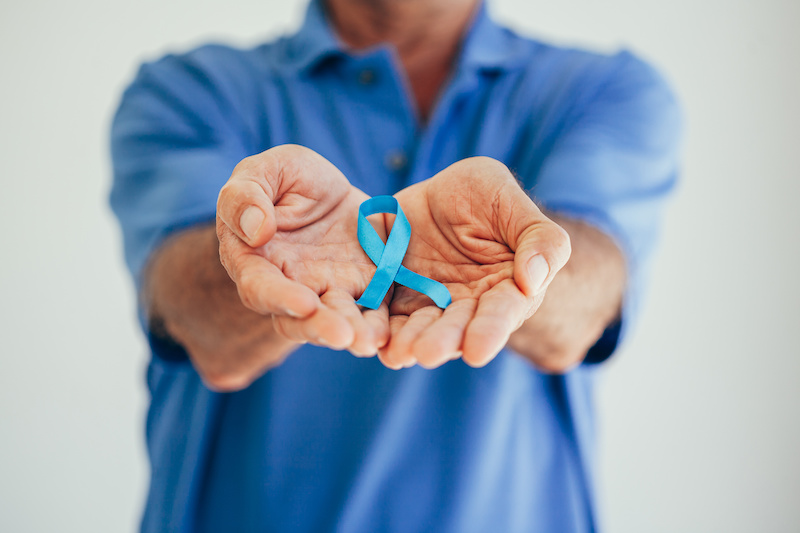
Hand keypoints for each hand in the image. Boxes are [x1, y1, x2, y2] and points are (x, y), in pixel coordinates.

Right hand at [216, 144, 388, 355]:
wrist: (334, 191)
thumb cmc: (289, 179)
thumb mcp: (268, 170)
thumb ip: (246, 196)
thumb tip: (256, 231)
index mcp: (255, 260)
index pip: (259, 286)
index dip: (279, 297)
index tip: (305, 304)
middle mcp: (290, 286)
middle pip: (297, 319)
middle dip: (319, 328)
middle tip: (343, 336)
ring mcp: (328, 291)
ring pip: (335, 321)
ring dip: (352, 333)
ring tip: (370, 342)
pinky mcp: (363, 290)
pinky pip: (371, 313)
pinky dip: (379, 324)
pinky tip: (392, 333)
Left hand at [378, 157, 570, 368]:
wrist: (435, 193)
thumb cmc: (483, 195)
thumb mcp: (509, 201)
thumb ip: (538, 239)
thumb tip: (533, 281)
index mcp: (508, 287)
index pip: (503, 311)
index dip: (490, 330)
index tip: (477, 350)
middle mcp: (471, 305)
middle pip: (458, 326)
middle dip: (444, 341)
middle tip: (428, 354)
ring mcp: (432, 305)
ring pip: (422, 328)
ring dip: (411, 342)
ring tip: (398, 353)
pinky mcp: (397, 300)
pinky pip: (388, 317)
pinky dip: (382, 331)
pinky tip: (374, 343)